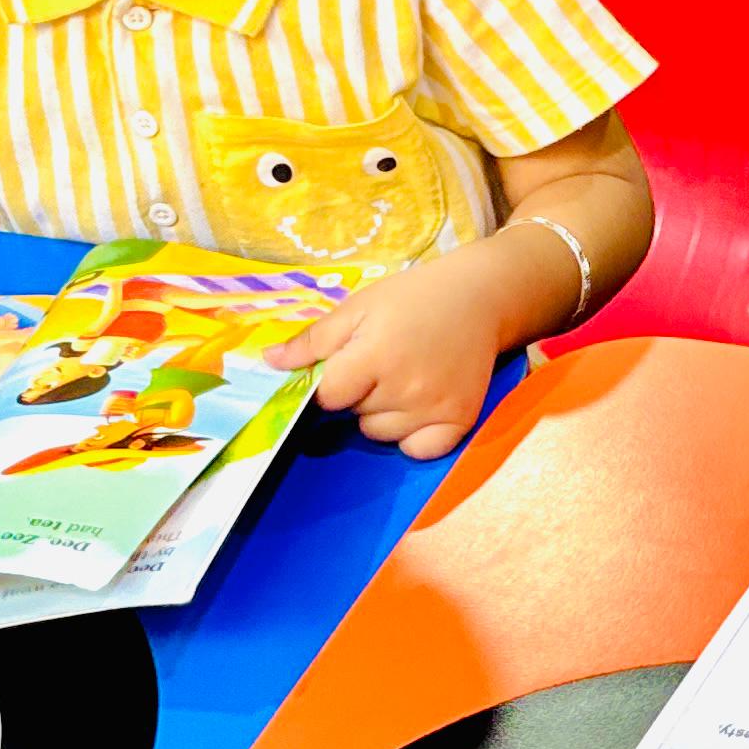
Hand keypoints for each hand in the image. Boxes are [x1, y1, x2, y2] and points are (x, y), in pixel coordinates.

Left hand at [278, 249, 513, 460]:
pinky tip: (420, 407)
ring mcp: (435, 408)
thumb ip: (314, 340)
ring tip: (404, 380)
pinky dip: (413, 436)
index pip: (327, 397)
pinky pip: (419, 450)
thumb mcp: (359, 307)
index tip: (344, 368)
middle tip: (383, 363)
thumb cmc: (413, 298)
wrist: (480, 297)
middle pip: (355, 416)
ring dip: (383, 414)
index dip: (329, 385)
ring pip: (381, 434)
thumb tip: (268, 361)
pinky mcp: (460, 421)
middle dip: (359, 395)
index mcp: (375, 356)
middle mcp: (405, 388)